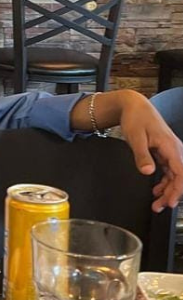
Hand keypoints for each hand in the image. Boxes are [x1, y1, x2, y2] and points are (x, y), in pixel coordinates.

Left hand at [118, 92, 182, 212]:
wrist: (134, 106)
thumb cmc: (136, 118)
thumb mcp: (135, 137)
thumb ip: (142, 155)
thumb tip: (148, 172)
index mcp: (172, 147)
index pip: (181, 174)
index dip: (178, 191)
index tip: (170, 202)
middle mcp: (176, 151)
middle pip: (180, 178)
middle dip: (171, 195)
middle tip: (158, 207)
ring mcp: (171, 152)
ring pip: (175, 177)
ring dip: (168, 191)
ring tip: (156, 203)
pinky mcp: (166, 153)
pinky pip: (169, 172)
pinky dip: (164, 182)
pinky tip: (156, 190)